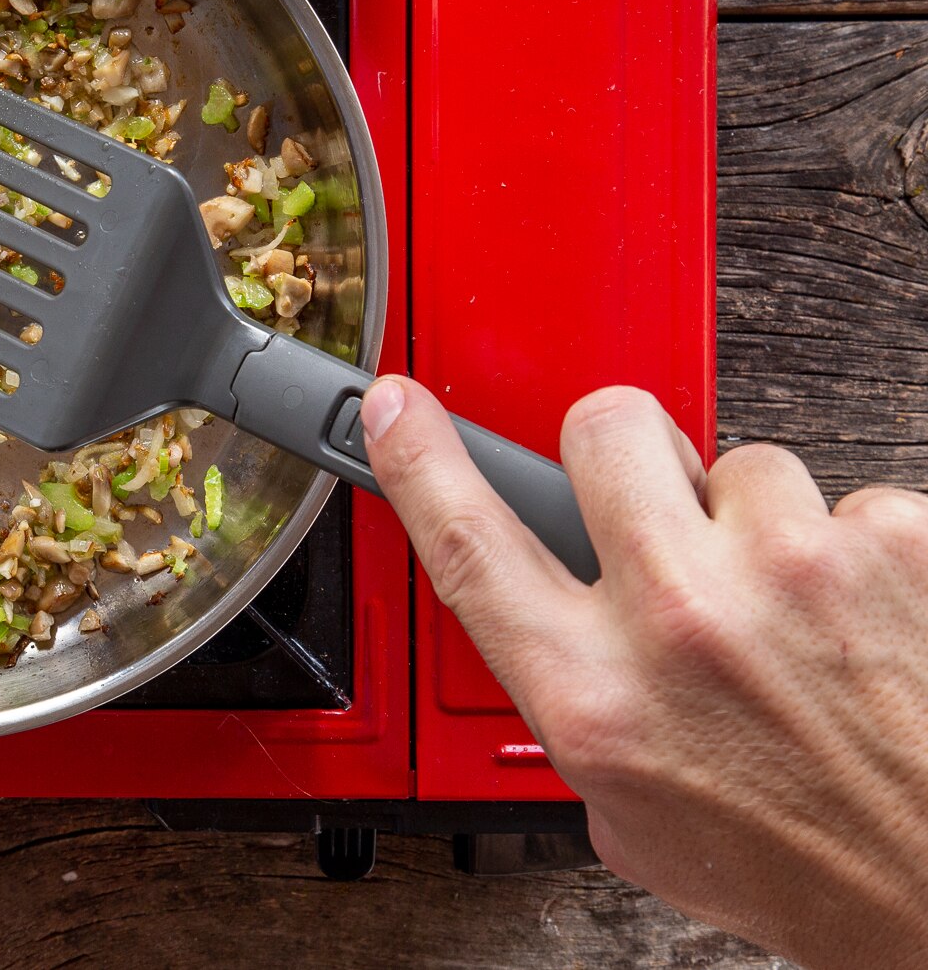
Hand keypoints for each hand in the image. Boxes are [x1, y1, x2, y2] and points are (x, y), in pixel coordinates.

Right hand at [361, 377, 927, 968]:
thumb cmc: (807, 868)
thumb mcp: (632, 816)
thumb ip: (579, 704)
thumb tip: (559, 627)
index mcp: (596, 694)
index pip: (469, 541)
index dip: (418, 459)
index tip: (395, 406)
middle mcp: (681, 620)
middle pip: (604, 431)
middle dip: (624, 454)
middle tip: (657, 510)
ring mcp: (791, 571)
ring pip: (741, 461)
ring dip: (756, 523)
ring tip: (790, 610)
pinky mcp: (890, 547)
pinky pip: (848, 499)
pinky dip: (854, 553)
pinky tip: (861, 621)